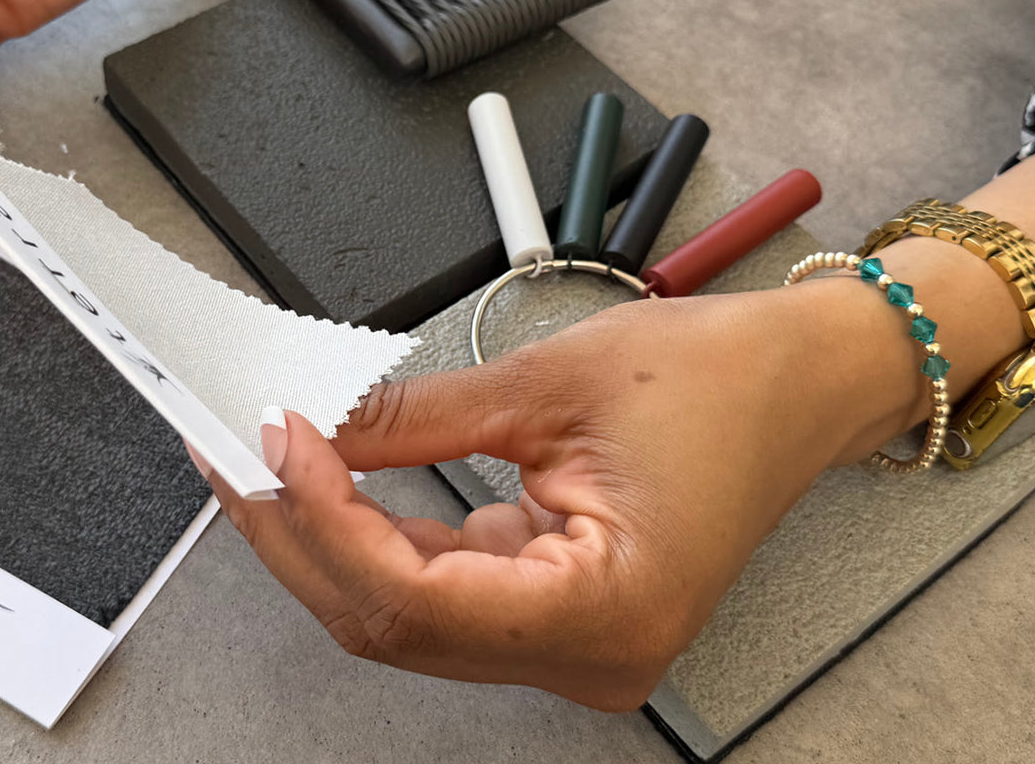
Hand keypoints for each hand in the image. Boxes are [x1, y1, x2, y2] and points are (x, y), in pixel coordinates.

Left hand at [201, 281, 909, 709]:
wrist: (798, 381)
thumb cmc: (723, 381)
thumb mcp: (548, 384)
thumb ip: (416, 417)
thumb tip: (318, 424)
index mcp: (609, 614)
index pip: (415, 601)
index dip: (325, 521)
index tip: (273, 441)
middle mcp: (590, 654)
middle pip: (393, 619)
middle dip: (301, 530)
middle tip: (235, 446)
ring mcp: (568, 638)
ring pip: (404, 609)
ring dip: (327, 531)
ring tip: (267, 452)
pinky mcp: (552, 606)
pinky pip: (438, 585)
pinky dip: (377, 530)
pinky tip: (329, 477)